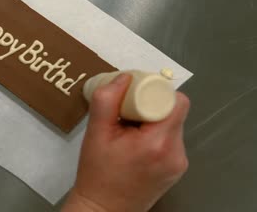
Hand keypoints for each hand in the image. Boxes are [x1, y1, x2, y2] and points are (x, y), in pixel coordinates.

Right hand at [62, 74, 189, 211]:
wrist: (104, 209)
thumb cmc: (98, 174)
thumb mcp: (96, 133)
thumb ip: (107, 100)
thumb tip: (123, 77)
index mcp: (158, 143)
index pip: (175, 101)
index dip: (156, 92)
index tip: (134, 97)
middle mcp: (177, 153)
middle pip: (175, 111)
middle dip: (152, 105)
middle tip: (127, 114)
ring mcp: (180, 163)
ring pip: (173, 124)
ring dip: (154, 120)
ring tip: (129, 131)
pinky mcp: (177, 169)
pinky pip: (171, 138)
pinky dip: (156, 134)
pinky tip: (137, 144)